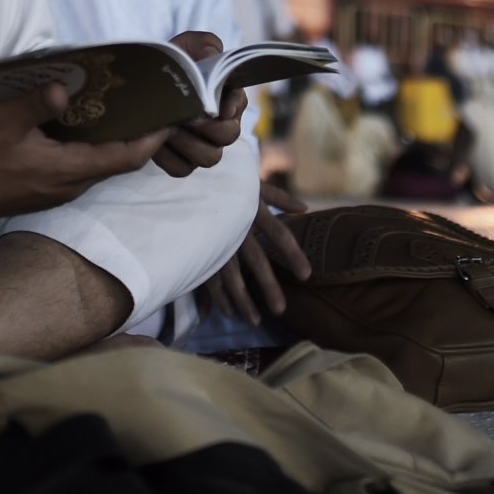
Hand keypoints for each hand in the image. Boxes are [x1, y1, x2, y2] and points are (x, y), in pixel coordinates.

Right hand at [0, 81, 172, 218]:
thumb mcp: (4, 121)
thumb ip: (37, 103)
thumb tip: (64, 88)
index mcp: (68, 170)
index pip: (125, 158)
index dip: (151, 140)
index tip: (170, 117)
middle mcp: (69, 186)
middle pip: (116, 163)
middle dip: (137, 138)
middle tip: (149, 107)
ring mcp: (55, 192)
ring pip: (96, 167)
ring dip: (112, 144)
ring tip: (121, 111)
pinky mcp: (42, 191)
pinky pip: (78, 170)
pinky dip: (91, 150)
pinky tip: (80, 127)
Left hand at [154, 32, 241, 177]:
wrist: (146, 79)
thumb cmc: (175, 62)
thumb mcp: (190, 44)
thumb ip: (206, 46)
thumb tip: (213, 57)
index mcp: (227, 97)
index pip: (239, 105)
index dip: (232, 107)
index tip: (219, 106)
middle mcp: (220, 124)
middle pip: (228, 137)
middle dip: (209, 128)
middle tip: (188, 117)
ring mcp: (202, 145)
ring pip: (208, 157)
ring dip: (190, 144)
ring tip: (171, 128)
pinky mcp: (181, 160)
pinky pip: (182, 169)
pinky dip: (170, 158)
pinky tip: (159, 141)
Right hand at [197, 179, 311, 322]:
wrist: (186, 173)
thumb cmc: (224, 178)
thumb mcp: (252, 183)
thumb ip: (279, 197)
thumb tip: (304, 208)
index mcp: (253, 210)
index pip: (279, 235)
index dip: (293, 254)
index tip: (307, 276)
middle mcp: (236, 226)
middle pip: (256, 261)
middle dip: (268, 286)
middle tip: (280, 310)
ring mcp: (214, 237)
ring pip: (229, 274)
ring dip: (241, 299)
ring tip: (253, 320)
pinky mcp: (196, 246)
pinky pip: (206, 274)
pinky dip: (215, 295)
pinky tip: (225, 311)